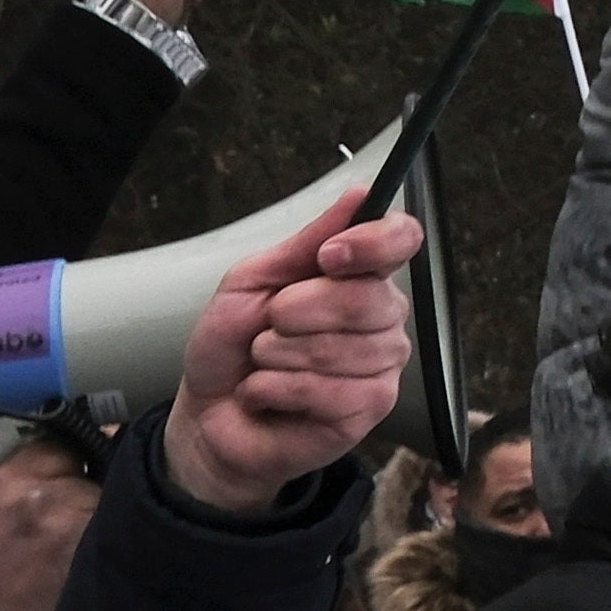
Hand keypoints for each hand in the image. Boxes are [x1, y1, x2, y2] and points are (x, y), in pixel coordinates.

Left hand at [165, 186, 418, 516]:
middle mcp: (382, 316)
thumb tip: (359, 195)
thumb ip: (307, 241)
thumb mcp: (252, 281)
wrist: (209, 415)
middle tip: (269, 326)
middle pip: (366, 296)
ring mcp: (382, 364)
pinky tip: (269, 393)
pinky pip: (331, 390)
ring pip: (341, 348)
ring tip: (265, 364)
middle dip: (296, 312)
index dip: (374, 242)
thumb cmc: (232, 347)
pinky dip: (279, 389)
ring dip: (279, 357)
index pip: (401, 239)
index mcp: (358, 274)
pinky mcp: (371, 408)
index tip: (329, 256)